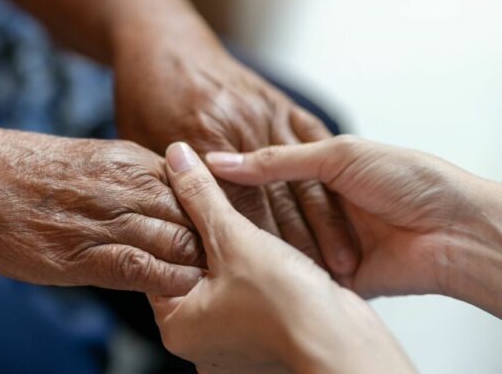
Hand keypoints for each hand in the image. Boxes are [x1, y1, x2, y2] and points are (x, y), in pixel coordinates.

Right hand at [0, 128, 203, 294]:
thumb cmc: (22, 171)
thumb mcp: (86, 160)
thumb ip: (127, 180)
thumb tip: (159, 206)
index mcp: (129, 160)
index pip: (195, 188)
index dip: (213, 215)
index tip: (222, 236)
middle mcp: (124, 185)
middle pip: (195, 216)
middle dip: (215, 243)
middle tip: (229, 268)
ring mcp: (103, 218)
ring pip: (177, 241)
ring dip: (196, 266)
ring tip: (211, 286)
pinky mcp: (79, 254)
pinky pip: (140, 268)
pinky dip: (165, 282)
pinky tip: (175, 292)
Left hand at [113, 38, 357, 277]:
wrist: (163, 42)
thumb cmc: (146, 98)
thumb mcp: (143, 147)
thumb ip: (166, 188)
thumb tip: (176, 238)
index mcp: (202, 138)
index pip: (234, 208)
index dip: (257, 253)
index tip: (275, 290)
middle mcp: (237, 125)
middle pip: (271, 199)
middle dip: (297, 249)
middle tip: (319, 290)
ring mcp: (264, 113)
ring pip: (299, 179)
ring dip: (325, 226)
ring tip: (345, 268)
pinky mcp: (283, 106)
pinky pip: (314, 151)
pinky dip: (329, 185)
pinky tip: (344, 215)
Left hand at [149, 142, 412, 373]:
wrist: (345, 346)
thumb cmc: (288, 307)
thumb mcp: (234, 239)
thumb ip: (201, 196)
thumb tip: (176, 158)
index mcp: (177, 325)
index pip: (160, 261)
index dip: (173, 223)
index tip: (185, 194)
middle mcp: (199, 341)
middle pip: (192, 271)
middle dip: (206, 239)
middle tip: (215, 206)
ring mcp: (232, 344)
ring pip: (223, 282)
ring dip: (233, 253)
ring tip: (243, 226)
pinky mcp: (264, 339)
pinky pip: (249, 296)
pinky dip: (255, 274)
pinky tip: (267, 253)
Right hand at [206, 135, 501, 304]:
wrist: (455, 231)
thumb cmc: (413, 180)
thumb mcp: (339, 155)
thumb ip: (278, 160)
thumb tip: (223, 161)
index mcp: (324, 169)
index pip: (265, 171)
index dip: (234, 175)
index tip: (199, 177)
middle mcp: (321, 205)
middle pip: (268, 210)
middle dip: (241, 213)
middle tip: (200, 215)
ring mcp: (326, 242)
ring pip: (279, 243)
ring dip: (259, 242)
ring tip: (220, 241)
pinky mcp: (334, 276)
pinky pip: (298, 273)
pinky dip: (281, 270)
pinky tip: (253, 265)